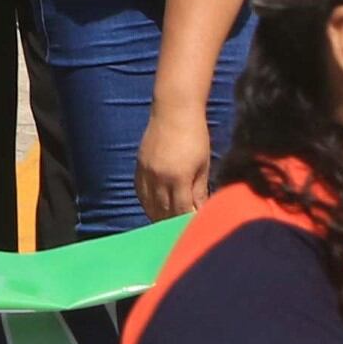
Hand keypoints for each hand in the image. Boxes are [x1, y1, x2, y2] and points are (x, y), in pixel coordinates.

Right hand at [137, 97, 211, 220]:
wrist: (174, 110)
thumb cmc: (195, 135)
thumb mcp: (203, 164)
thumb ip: (199, 190)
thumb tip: (201, 211)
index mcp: (178, 178)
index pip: (181, 211)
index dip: (187, 223)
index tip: (194, 230)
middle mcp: (158, 178)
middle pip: (163, 213)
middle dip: (174, 225)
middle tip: (183, 232)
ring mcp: (146, 173)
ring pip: (150, 206)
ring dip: (160, 219)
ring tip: (170, 226)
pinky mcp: (139, 168)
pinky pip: (141, 195)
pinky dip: (148, 205)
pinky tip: (156, 210)